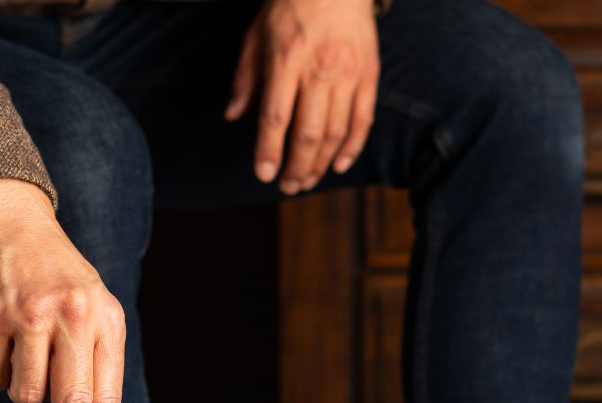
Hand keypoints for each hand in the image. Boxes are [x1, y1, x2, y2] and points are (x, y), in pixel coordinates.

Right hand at [0, 179, 125, 402]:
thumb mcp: (93, 306)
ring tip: (26, 362)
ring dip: (24, 394)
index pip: (106, 397)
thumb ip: (96, 357)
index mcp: (105, 319)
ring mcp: (29, 315)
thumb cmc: (55, 273)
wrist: (9, 220)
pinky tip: (4, 343)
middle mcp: (72, 315)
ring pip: (27, 395)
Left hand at [225, 0, 378, 193]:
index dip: (269, 150)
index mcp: (286, 60)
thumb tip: (233, 116)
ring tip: (306, 181)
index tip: (264, 174)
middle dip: (296, 167)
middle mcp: (319, 70)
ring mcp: (347, 74)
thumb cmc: (290, 4)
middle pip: (308, 134)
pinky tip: (338, 166)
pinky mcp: (368, 75)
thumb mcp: (257, 34)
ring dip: (320, 164)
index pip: (275, 117)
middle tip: (287, 186)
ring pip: (335, 133)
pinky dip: (352, 148)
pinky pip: (363, 121)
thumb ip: (245, 77)